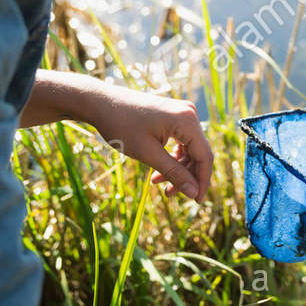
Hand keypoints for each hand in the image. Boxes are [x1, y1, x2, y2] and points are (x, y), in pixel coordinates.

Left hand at [87, 86, 213, 202]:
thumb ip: (174, 173)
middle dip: (186, 176)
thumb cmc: (122, 126)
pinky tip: (158, 171)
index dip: (202, 181)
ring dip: (177, 169)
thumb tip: (194, 193)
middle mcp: (189, 114)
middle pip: (198, 153)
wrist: (100, 103)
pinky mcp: (173, 116)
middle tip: (170, 194)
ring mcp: (182, 114)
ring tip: (158, 183)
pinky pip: (181, 142)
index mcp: (186, 120)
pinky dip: (171, 158)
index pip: (204, 156)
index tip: (196, 202)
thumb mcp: (148, 154)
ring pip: (189, 149)